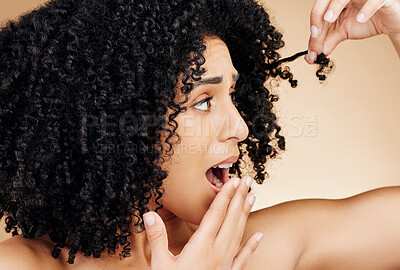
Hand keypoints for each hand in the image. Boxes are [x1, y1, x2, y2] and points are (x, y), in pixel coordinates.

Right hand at [142, 176, 262, 268]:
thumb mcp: (159, 265)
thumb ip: (157, 238)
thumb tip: (149, 214)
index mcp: (201, 247)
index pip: (216, 215)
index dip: (225, 196)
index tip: (233, 181)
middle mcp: (217, 252)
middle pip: (231, 220)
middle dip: (239, 198)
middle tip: (248, 180)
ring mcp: (225, 264)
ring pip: (239, 234)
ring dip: (245, 214)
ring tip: (252, 197)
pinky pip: (243, 257)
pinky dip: (252, 245)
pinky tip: (259, 235)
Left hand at [305, 0, 399, 62]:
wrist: (390, 24)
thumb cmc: (368, 22)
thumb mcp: (342, 33)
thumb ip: (326, 42)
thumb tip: (312, 56)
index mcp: (336, 2)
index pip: (320, 9)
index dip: (313, 22)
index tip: (313, 37)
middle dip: (318, 14)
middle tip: (317, 31)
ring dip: (335, 6)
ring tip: (329, 19)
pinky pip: (374, 0)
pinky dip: (366, 9)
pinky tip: (361, 19)